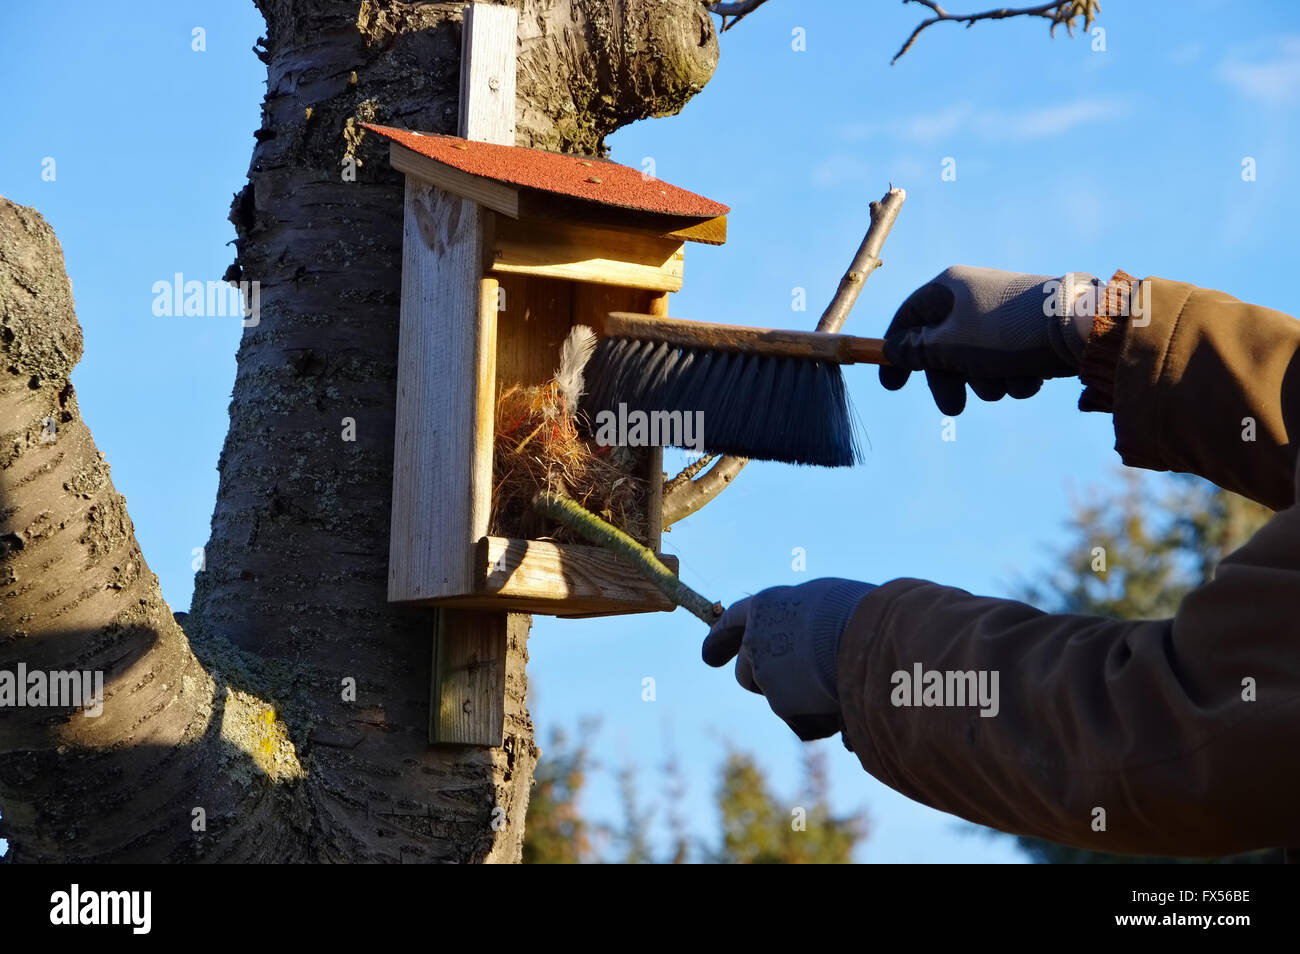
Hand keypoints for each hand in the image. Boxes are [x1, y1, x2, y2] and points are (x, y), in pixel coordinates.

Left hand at [702, 578, 875, 740]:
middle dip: (761, 679)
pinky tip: (844, 701)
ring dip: (797, 697)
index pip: (732, 621)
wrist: (867, 638)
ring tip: (836, 684)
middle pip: (745, 670)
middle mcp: (756, 641)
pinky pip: (803, 718)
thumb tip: (811, 643)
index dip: (720, 639)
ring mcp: (766, 675)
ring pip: (776, 696)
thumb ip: (805, 622)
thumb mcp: (827, 604)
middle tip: (790, 684)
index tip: (710, 656)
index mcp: (766, 606)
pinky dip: (820, 716)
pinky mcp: (782, 705)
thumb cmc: (859, 613)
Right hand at [879, 266, 1098, 414]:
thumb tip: (894, 349)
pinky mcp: (1030, 330)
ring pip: (978, 359)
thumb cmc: (1007, 333)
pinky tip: (1032, 378)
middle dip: (952, 381)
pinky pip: (1008, 361)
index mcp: (949, 288)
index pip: (908, 319)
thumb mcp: (950, 345)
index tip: (892, 386)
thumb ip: (917, 351)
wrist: (1080, 327)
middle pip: (944, 347)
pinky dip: (1016, 375)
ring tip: (1009, 384)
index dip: (896, 354)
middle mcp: (974, 296)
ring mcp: (1003, 313)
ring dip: (989, 381)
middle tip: (954, 409)